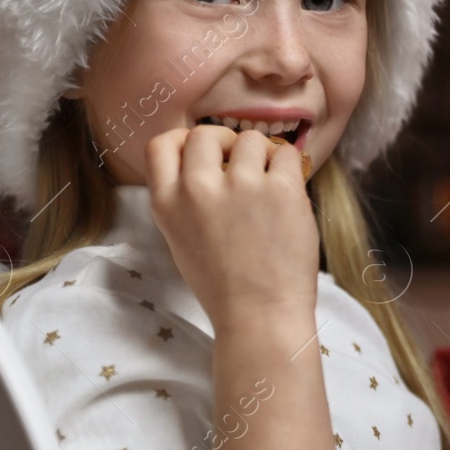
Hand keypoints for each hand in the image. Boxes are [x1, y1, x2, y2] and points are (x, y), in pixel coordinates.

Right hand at [145, 125, 319, 328]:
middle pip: (207, 134)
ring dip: (261, 156)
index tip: (204, 154)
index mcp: (167, 203)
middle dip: (226, 144)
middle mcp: (198, 189)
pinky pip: (286, 153)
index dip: (184, 142)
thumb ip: (185, 198)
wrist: (260, 315)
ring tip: (267, 185)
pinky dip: (289, 167)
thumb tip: (205, 159)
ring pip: (250, 139)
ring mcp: (241, 186)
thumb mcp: (181, 239)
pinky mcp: (280, 189)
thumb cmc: (224, 284)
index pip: (160, 144)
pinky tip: (287, 190)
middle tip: (241, 167)